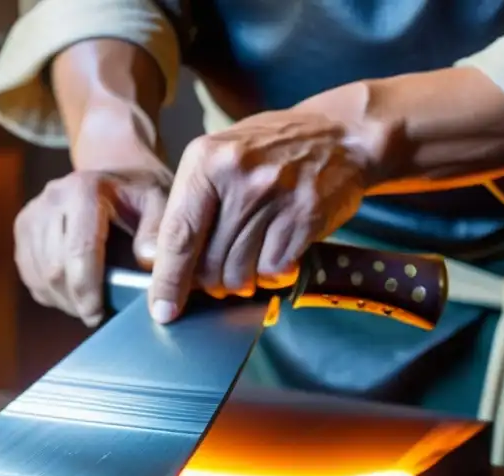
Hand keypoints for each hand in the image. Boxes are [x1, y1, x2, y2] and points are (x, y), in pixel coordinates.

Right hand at [13, 152, 172, 326]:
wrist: (115, 176)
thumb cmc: (141, 196)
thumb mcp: (160, 204)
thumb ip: (157, 231)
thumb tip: (147, 260)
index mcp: (84, 190)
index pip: (79, 250)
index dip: (87, 289)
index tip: (98, 315)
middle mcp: (52, 197)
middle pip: (55, 267)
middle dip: (76, 300)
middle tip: (98, 315)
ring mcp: (32, 212)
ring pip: (39, 275)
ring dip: (63, 300)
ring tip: (89, 306)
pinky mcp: (23, 227)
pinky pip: (30, 274)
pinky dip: (51, 292)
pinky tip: (73, 294)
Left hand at [147, 108, 370, 322]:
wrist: (339, 135)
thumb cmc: (271, 151)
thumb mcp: (222, 157)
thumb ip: (192, 204)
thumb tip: (164, 264)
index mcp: (207, 160)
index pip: (177, 235)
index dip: (168, 280)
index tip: (163, 310)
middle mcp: (239, 178)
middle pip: (208, 264)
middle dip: (211, 284)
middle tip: (219, 277)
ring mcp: (275, 197)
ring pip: (240, 274)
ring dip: (242, 281)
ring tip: (250, 262)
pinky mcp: (305, 217)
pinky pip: (274, 270)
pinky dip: (272, 273)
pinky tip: (276, 253)